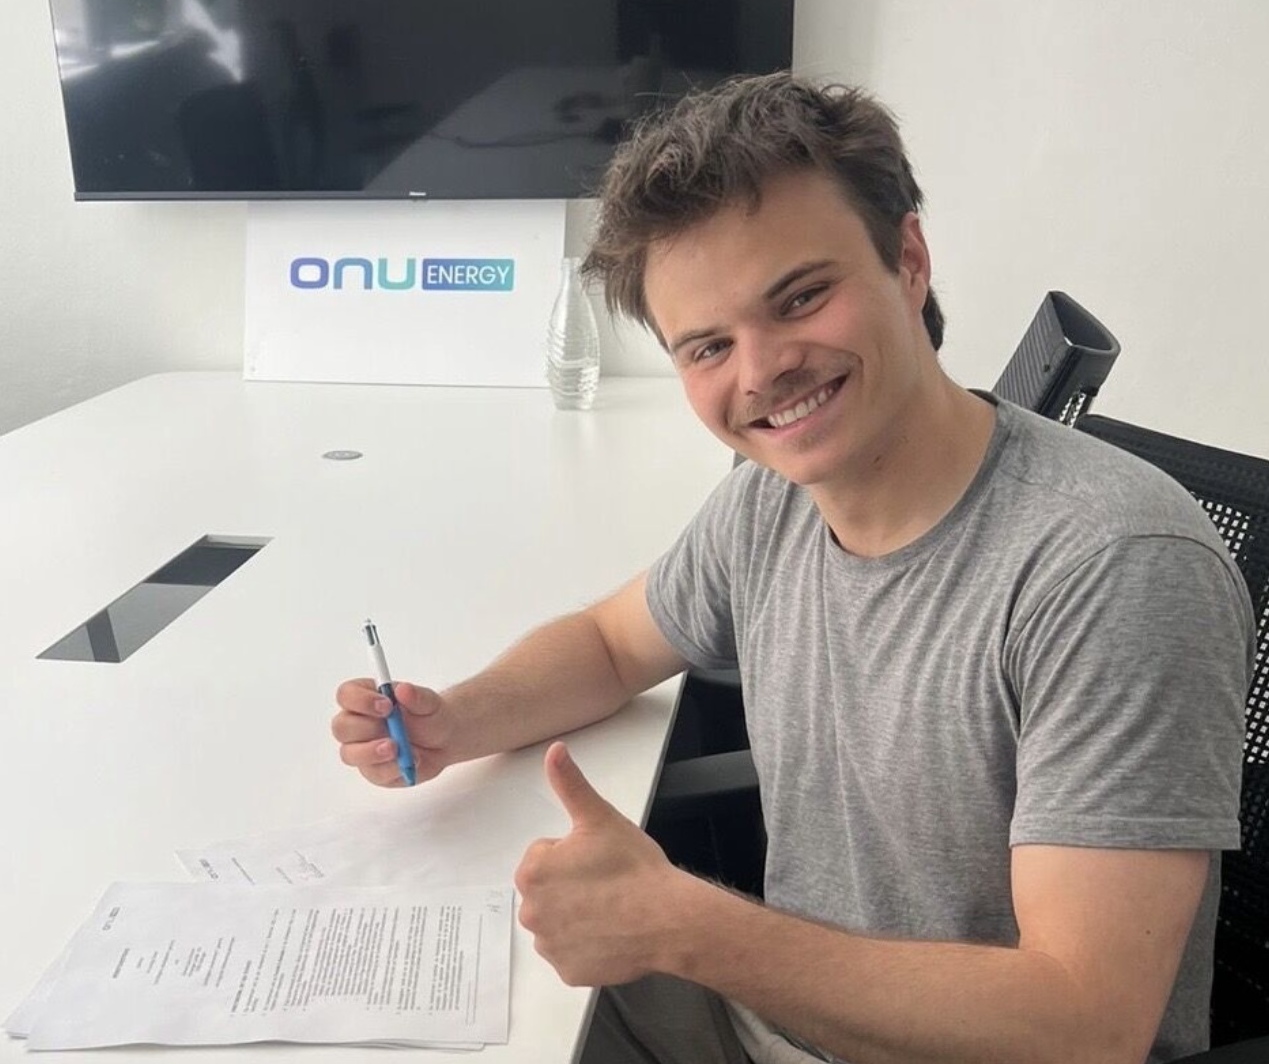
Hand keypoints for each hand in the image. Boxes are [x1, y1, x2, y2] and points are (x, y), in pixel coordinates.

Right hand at [330, 678, 452, 786]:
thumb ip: (417, 696)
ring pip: (349, 754)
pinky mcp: (373, 770)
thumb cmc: (430, 715)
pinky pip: (373, 774)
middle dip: (365, 729)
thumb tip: (403, 689)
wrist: (444, 741)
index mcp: (365, 697)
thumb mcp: (430, 702)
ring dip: (372, 753)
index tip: (387, 705)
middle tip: (393, 729)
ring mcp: (362, 749)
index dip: (360, 700)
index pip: (346, 694)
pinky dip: (392, 769)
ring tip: (397, 750)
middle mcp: (357, 723)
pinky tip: (409, 761)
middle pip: (341, 727)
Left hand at [515, 742, 685, 986]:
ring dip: (576, 916)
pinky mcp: (568, 973)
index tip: (597, 859)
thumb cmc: (633, 866)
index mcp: (533, 872)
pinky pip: (571, 953)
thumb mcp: (600, 817)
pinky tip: (611, 934)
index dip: (573, 855)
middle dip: (570, 886)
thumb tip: (554, 750)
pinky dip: (587, 945)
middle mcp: (531, 912)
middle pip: (548, 891)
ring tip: (611, 909)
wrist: (667, 917)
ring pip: (559, 921)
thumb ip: (570, 784)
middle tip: (606, 884)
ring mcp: (549, 947)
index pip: (545, 856)